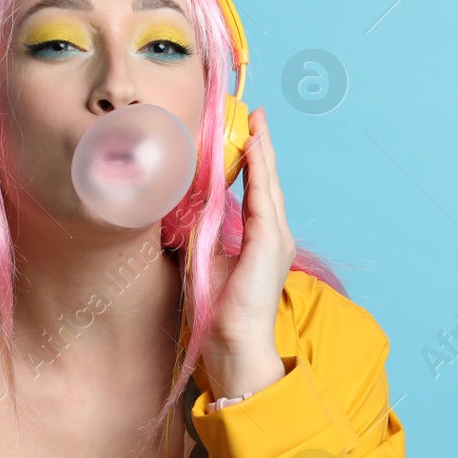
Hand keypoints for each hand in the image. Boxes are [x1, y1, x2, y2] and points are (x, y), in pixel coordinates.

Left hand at [202, 108, 294, 374]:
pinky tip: (253, 149)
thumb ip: (201, 235)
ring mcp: (276, 238)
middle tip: (255, 114)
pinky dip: (259, 170)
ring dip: (262, 150)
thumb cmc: (219, 311)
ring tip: (256, 122)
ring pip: (269, 183)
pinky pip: (264, 197)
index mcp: (260, 240)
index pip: (257, 191)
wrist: (233, 343)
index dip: (252, 161)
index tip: (246, 132)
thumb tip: (181, 211)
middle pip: (268, 181)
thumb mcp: (205, 262)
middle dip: (262, 146)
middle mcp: (274, 235)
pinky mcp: (269, 243)